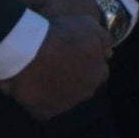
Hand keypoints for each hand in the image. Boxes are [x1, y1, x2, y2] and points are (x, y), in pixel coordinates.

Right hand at [0, 0, 119, 118]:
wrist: (30, 52)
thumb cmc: (61, 35)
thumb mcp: (89, 24)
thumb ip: (103, 39)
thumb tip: (108, 52)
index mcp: (99, 73)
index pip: (98, 70)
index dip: (85, 60)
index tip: (71, 51)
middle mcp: (86, 93)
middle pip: (82, 85)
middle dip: (72, 77)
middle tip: (56, 62)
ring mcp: (65, 105)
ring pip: (63, 98)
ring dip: (56, 88)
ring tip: (40, 73)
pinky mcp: (45, 112)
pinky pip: (43, 108)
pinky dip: (39, 100)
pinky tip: (31, 87)